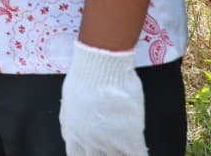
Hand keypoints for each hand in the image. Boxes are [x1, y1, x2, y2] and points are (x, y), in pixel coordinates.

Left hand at [59, 41, 145, 155]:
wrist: (100, 65)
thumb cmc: (86, 77)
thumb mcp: (70, 103)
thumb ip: (70, 122)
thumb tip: (70, 133)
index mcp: (72, 132)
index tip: (94, 153)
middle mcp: (87, 141)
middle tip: (112, 150)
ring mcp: (108, 141)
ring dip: (121, 155)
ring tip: (126, 150)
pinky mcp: (129, 137)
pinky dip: (139, 155)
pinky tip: (140, 152)